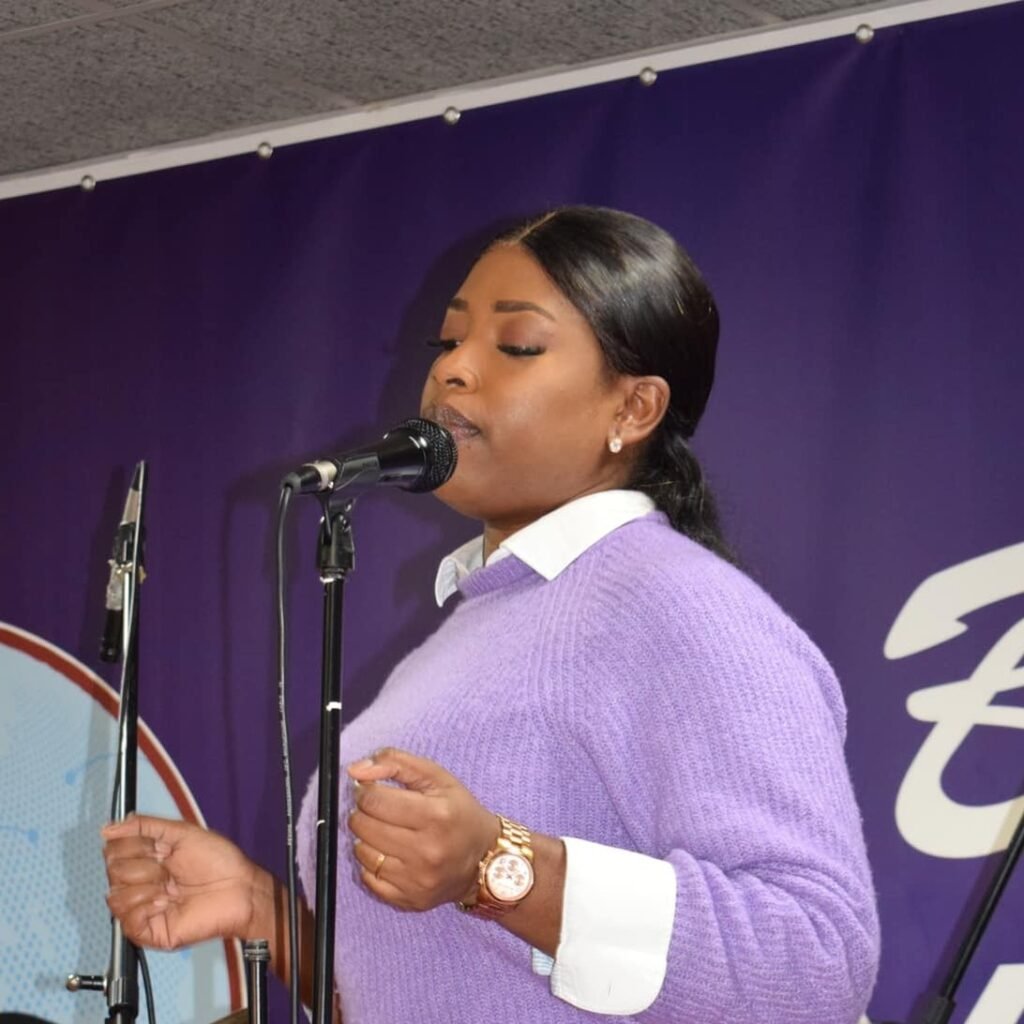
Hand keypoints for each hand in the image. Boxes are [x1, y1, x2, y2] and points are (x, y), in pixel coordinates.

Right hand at [102, 814, 267, 949]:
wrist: (239, 889)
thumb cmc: (219, 862)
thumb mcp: (181, 833)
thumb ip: (144, 826)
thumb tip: (109, 828)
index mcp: (146, 860)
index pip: (113, 851)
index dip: (134, 846)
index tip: (160, 847)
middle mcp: (141, 884)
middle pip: (113, 872)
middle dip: (145, 865)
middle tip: (169, 868)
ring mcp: (143, 908)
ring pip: (115, 897)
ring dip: (146, 887)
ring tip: (170, 888)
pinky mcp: (149, 931)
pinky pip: (127, 921)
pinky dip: (146, 907)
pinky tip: (166, 902)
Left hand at [346, 748, 496, 911]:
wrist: (485, 859)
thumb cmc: (460, 813)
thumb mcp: (437, 777)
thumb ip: (395, 763)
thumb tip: (355, 771)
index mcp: (436, 814)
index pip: (374, 800)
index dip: (366, 791)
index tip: (373, 790)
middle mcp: (427, 851)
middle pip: (363, 826)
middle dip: (364, 812)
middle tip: (379, 809)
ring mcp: (417, 880)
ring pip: (362, 853)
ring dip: (365, 837)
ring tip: (384, 830)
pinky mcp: (410, 900)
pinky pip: (368, 879)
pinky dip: (371, 863)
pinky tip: (388, 853)